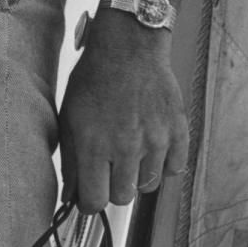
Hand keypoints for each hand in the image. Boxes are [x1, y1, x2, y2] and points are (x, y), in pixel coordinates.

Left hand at [57, 15, 187, 214]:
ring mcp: (155, 140)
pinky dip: (163, 162)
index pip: (94, 200)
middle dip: (113, 187)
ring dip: (137, 174)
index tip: (89, 195)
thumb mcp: (70, 113)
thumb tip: (70, 194)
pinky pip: (173, 169)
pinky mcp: (177, 132)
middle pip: (122, 197)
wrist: (129, 44)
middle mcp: (126, 146)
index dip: (89, 202)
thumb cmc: (95, 76)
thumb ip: (70, 157)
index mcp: (94, 143)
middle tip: (109, 166)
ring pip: (148, 186)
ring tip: (130, 148)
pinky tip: (151, 143)